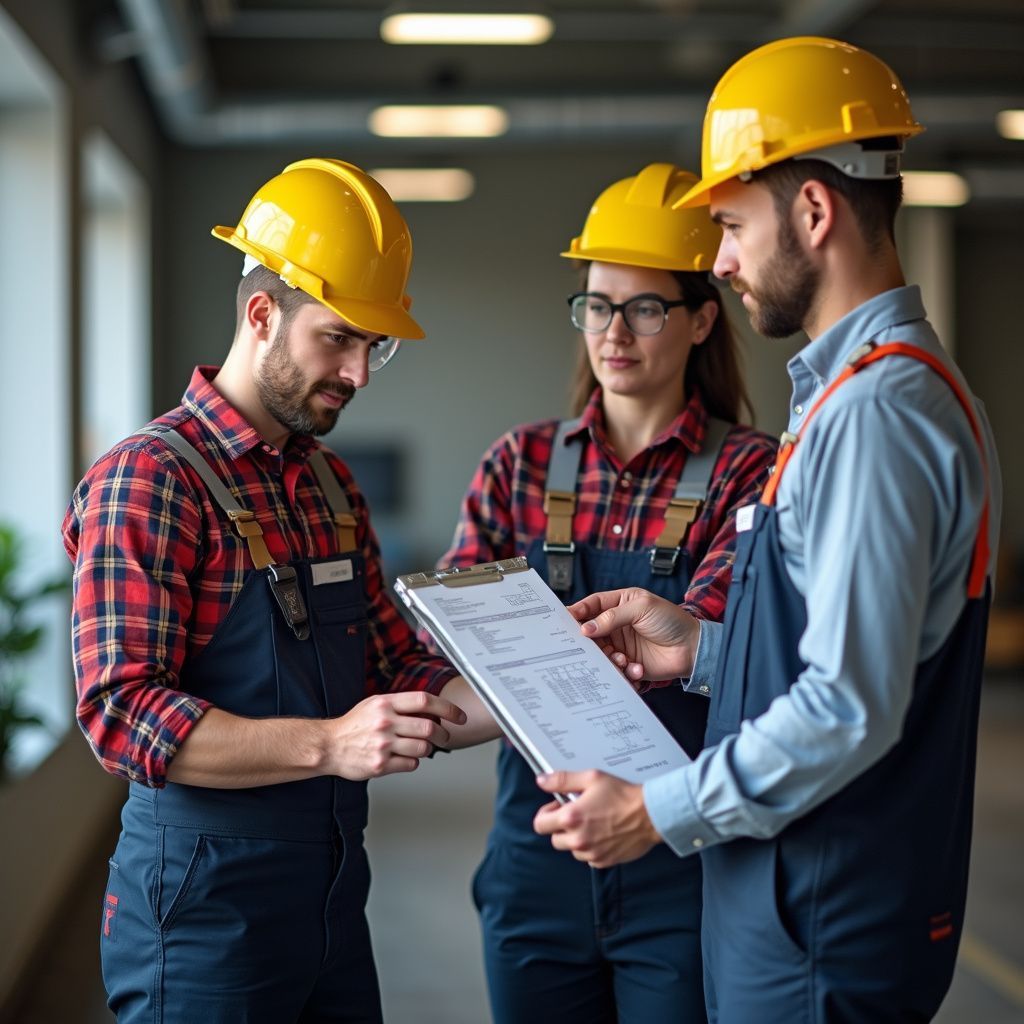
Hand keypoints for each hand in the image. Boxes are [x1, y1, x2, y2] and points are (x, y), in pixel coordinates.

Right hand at [325, 691, 465, 779]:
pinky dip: (413, 762)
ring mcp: (383, 745)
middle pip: (429, 727)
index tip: (458, 716)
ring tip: (421, 748)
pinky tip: (405, 758)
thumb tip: (431, 708)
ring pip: (423, 748)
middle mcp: (385, 722)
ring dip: (428, 749)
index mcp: (385, 703)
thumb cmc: (353, 725)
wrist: (328, 746)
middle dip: (443, 734)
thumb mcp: (375, 704)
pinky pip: (411, 765)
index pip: (425, 700)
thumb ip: (400, 704)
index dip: (447, 708)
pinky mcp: (380, 765)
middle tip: (444, 737)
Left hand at [532, 770, 660, 867]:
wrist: (650, 814)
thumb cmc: (623, 795)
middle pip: (554, 839)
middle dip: (561, 827)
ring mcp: (591, 853)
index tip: (557, 808)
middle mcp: (578, 839)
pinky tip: (603, 834)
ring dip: (576, 839)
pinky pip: (588, 858)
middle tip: (577, 814)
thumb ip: (562, 780)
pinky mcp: (604, 861)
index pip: (540, 824)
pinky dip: (591, 848)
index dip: (546, 814)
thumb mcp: (592, 778)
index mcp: (571, 818)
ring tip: (593, 823)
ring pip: (572, 850)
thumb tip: (542, 781)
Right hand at [567, 588, 699, 682]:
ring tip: (623, 660)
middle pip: (591, 632)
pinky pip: (614, 669)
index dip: (578, 611)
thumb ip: (612, 616)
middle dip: (590, 641)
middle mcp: (618, 624)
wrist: (693, 649)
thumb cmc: (671, 621)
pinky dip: (622, 671)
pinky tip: (636, 668)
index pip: (592, 605)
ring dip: (609, 658)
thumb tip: (586, 628)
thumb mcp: (642, 608)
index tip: (565, 620)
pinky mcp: (628, 663)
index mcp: (620, 603)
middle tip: (588, 648)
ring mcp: (622, 644)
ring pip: (601, 653)